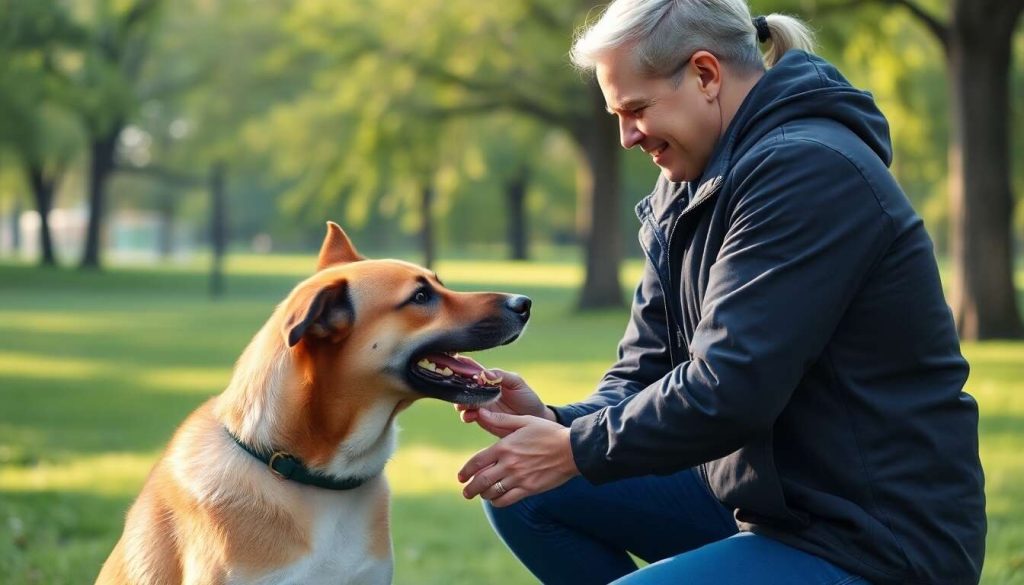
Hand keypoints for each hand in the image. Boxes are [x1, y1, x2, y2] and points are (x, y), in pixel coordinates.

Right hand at [456, 370, 554, 433]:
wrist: (533, 418)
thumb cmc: (526, 397)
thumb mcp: (517, 382)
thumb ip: (501, 376)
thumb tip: (484, 373)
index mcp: (489, 378)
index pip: (472, 368)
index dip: (461, 364)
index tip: (453, 360)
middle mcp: (480, 390)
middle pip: (461, 385)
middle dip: (455, 384)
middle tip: (456, 386)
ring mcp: (479, 404)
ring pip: (461, 400)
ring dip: (459, 400)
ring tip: (463, 403)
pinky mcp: (480, 418)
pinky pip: (467, 416)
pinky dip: (465, 415)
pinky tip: (472, 414)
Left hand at [458, 410, 578, 506]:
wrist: (571, 449)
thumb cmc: (548, 432)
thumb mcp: (524, 421)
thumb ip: (501, 420)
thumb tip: (482, 413)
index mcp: (504, 447)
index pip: (477, 462)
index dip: (466, 471)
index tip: (461, 477)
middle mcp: (508, 464)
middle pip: (481, 481)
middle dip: (470, 489)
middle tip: (466, 492)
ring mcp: (518, 478)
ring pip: (493, 492)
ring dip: (483, 495)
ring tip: (481, 495)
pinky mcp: (529, 488)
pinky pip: (507, 500)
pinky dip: (498, 501)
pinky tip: (497, 499)